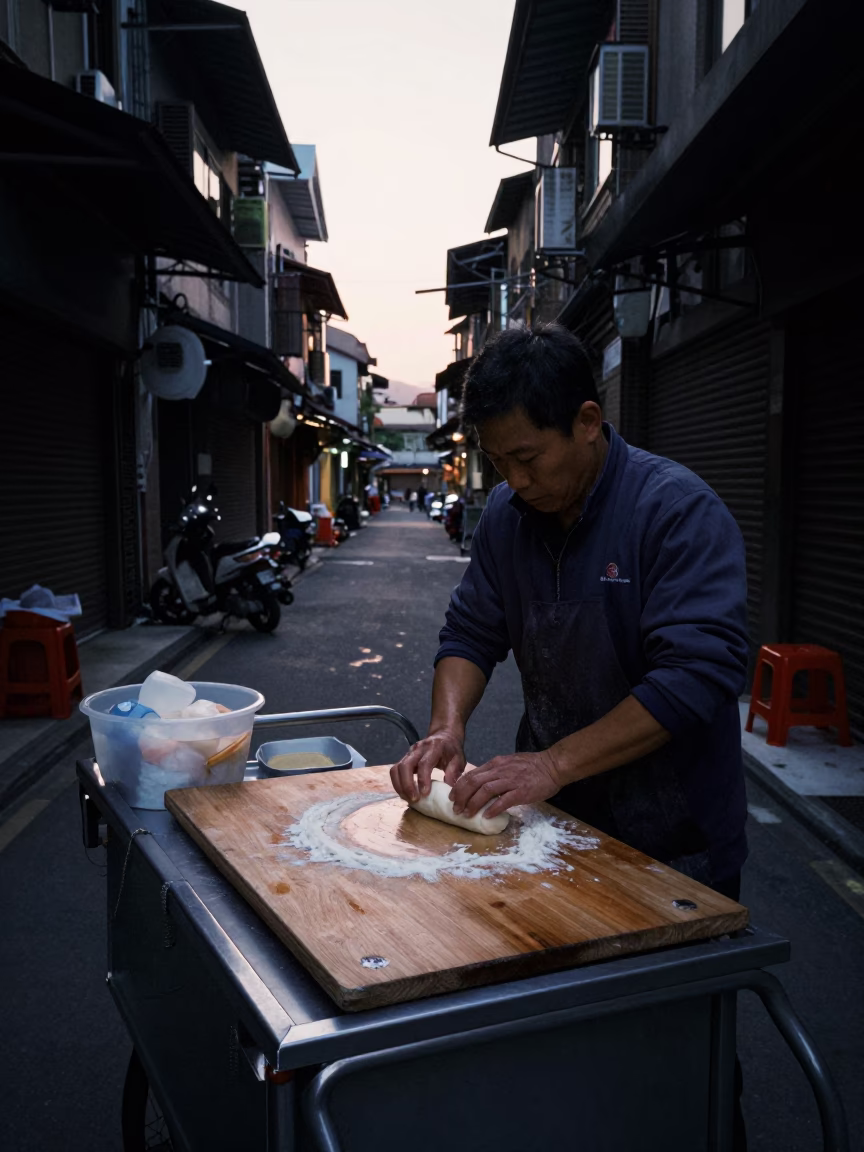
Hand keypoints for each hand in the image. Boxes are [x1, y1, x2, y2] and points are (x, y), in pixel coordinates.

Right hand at [390, 730, 465, 801]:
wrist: (444, 736)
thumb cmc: (452, 750)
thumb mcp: (459, 759)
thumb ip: (454, 772)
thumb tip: (449, 789)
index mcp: (434, 747)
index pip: (424, 763)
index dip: (423, 779)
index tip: (424, 794)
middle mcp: (419, 748)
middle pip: (405, 765)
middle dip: (407, 785)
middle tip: (414, 799)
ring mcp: (409, 752)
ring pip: (396, 769)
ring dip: (399, 786)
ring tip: (408, 799)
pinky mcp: (404, 757)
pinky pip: (395, 771)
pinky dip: (397, 783)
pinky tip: (404, 793)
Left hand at [449, 750, 563, 820]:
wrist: (553, 765)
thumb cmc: (533, 766)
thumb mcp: (509, 763)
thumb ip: (496, 772)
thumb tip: (482, 784)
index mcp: (496, 764)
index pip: (472, 774)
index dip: (459, 786)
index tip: (452, 796)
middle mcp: (500, 770)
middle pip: (473, 782)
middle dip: (461, 796)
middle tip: (455, 808)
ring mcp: (511, 780)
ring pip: (485, 790)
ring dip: (473, 803)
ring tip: (466, 814)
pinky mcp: (521, 791)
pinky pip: (503, 800)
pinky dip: (493, 808)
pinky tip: (486, 816)